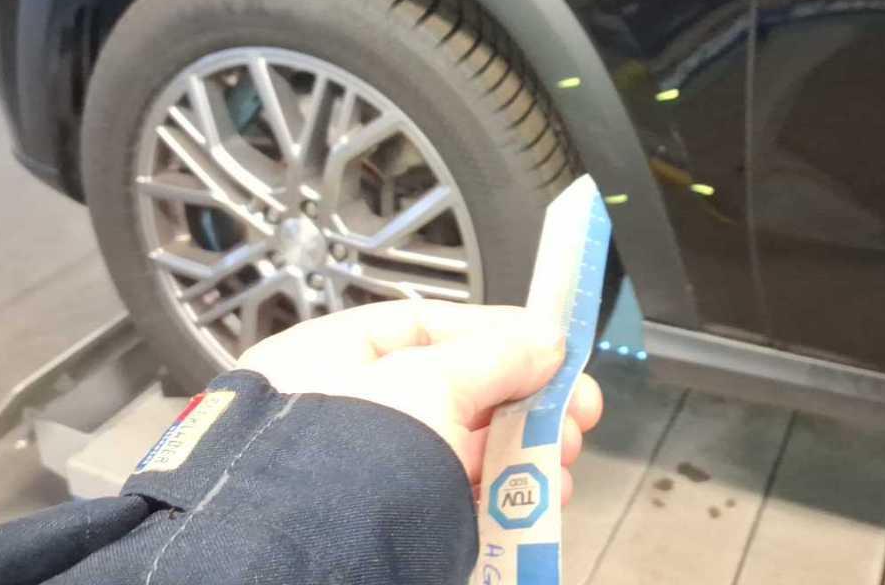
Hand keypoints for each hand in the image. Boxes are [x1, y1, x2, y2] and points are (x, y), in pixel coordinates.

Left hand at [237, 300, 603, 503]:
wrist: (309, 570)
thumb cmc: (343, 463)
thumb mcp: (430, 383)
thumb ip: (494, 356)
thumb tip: (544, 342)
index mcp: (327, 360)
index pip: (423, 325)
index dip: (495, 332)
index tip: (551, 347)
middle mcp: (342, 413)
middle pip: (455, 388)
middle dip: (524, 400)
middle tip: (575, 410)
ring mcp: (366, 473)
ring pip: (463, 448)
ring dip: (524, 449)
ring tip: (565, 457)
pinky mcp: (390, 524)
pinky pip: (457, 497)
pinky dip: (502, 494)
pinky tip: (539, 497)